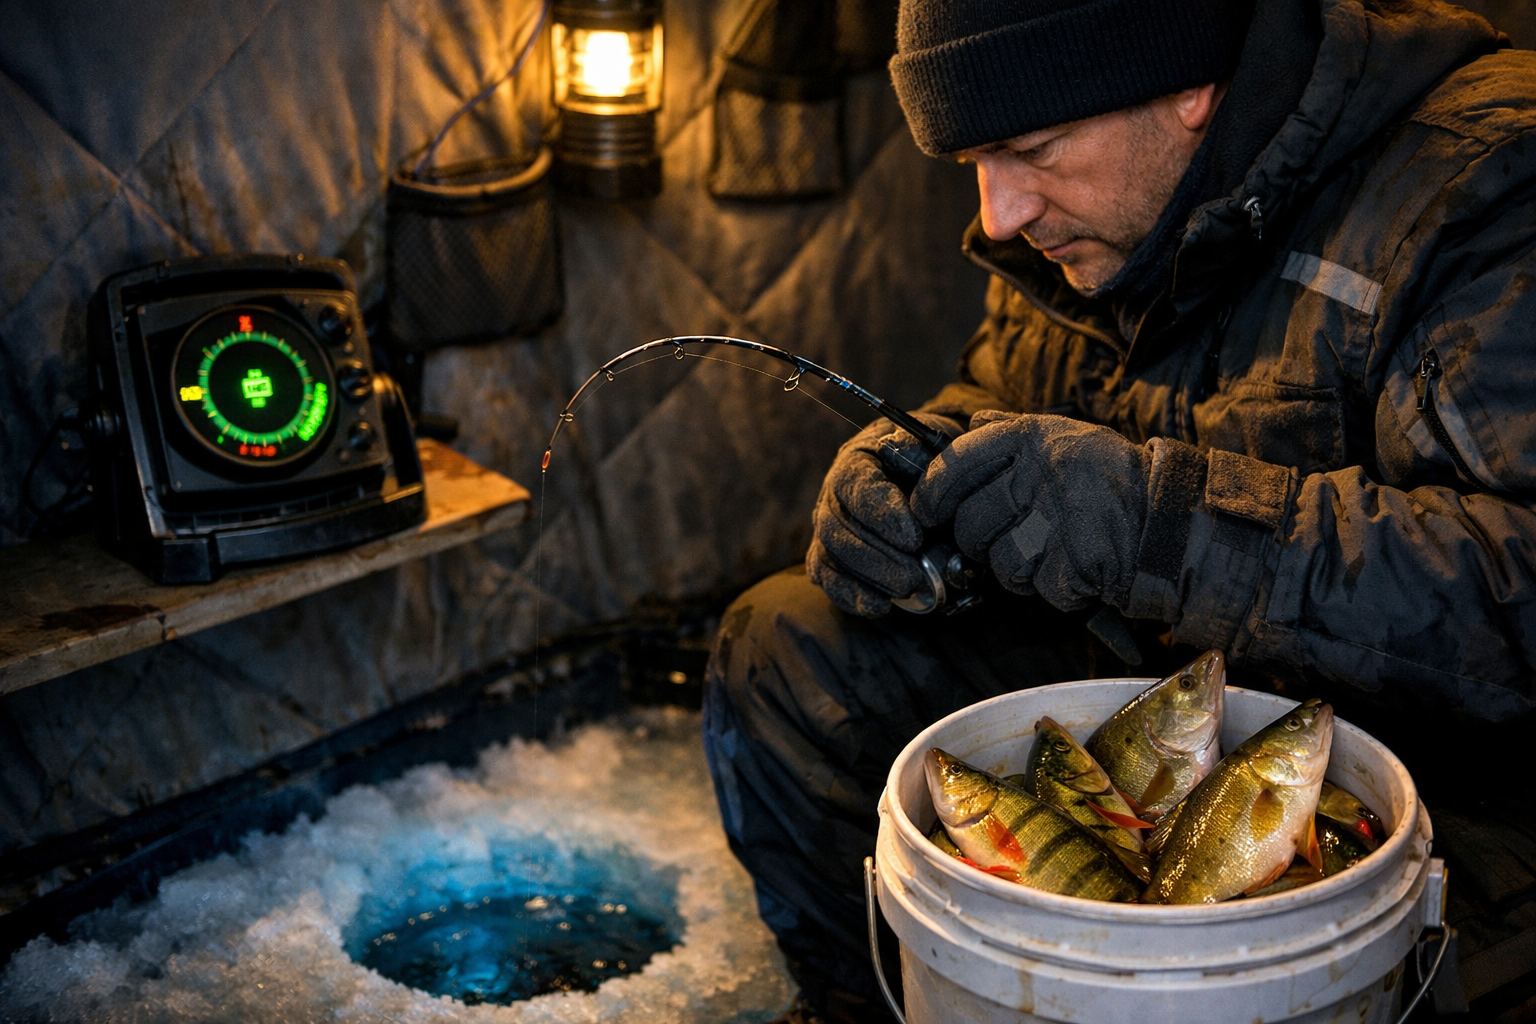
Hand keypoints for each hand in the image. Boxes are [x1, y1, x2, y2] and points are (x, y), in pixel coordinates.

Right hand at [807, 413, 961, 615]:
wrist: (926, 481)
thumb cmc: (932, 463)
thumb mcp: (935, 447)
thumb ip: (926, 457)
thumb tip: (917, 480)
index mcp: (857, 459)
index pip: (856, 484)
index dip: (881, 513)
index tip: (915, 539)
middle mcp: (833, 493)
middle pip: (837, 526)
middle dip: (876, 555)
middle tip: (914, 575)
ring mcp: (827, 526)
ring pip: (830, 554)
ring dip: (868, 576)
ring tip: (906, 589)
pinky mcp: (828, 557)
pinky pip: (828, 579)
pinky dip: (850, 595)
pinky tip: (879, 606)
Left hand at [911, 412, 1150, 610]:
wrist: (1174, 518)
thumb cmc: (1111, 480)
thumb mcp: (1068, 438)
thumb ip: (1014, 433)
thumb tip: (972, 422)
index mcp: (1034, 438)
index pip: (957, 462)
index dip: (931, 492)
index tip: (925, 510)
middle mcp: (1042, 473)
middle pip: (970, 522)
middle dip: (976, 541)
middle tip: (1002, 540)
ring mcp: (1060, 520)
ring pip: (999, 561)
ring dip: (1016, 569)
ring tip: (1047, 553)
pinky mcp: (1077, 564)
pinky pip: (1038, 587)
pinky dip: (1053, 588)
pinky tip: (1075, 569)